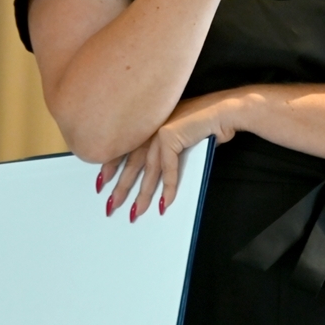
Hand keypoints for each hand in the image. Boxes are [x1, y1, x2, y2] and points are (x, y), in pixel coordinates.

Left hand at [99, 91, 241, 219]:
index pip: (121, 148)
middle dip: (121, 188)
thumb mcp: (177, 135)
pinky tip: (164, 204)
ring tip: (135, 213)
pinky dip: (168, 189)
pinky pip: (168, 170)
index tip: (100, 183)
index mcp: (145, 125)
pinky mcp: (170, 137)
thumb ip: (164, 148)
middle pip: (130, 164)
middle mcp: (148, 127)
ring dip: (141, 195)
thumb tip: (155, 172)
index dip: (109, 167)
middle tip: (111, 207)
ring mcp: (158, 131)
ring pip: (147, 171)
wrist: (223, 111)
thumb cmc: (204, 123)